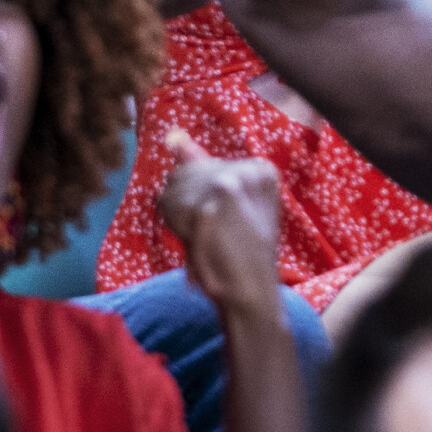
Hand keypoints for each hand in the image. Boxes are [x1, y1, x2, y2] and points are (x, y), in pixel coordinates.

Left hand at [154, 129, 283, 315]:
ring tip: (204, 237)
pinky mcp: (210, 203)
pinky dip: (174, 225)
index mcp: (262, 169)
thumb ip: (204, 167)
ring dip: (178, 215)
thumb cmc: (242, 254)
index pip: (205, 164)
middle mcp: (248, 170)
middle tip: (211, 233)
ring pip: (174, 186)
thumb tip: (172, 136)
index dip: (203, 195)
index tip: (224, 221)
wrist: (252, 295)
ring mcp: (229, 184)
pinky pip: (169, 203)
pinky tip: (196, 241)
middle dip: (187, 204)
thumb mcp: (232, 206)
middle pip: (186, 171)